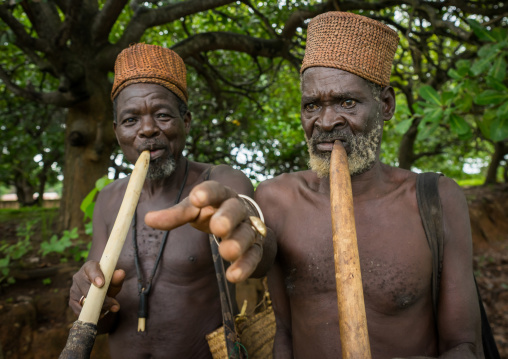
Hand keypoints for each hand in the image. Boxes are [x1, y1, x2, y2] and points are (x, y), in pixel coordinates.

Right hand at [69, 260, 125, 317]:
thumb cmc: (108, 283)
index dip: (96, 276)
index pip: (91, 269)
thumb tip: (121, 273)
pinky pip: (79, 310)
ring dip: (97, 308)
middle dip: (102, 300)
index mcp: (90, 267)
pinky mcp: (72, 301)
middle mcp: (78, 277)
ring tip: (108, 309)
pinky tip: (100, 314)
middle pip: (87, 290)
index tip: (101, 284)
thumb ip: (117, 278)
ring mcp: (73, 289)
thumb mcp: (114, 280)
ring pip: (84, 301)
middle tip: (114, 305)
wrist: (100, 290)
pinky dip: (90, 314)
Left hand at [145, 180, 263, 282]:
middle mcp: (238, 209)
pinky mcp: (255, 249)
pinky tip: (233, 276)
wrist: (243, 225)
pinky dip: (245, 266)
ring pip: (247, 234)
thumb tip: (148, 219)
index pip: (216, 190)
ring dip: (238, 243)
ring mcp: (249, 229)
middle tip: (218, 227)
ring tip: (227, 252)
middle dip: (228, 218)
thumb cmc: (212, 213)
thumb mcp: (193, 210)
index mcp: (221, 195)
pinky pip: (253, 257)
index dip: (207, 193)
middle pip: (235, 210)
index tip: (196, 198)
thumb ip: (174, 215)